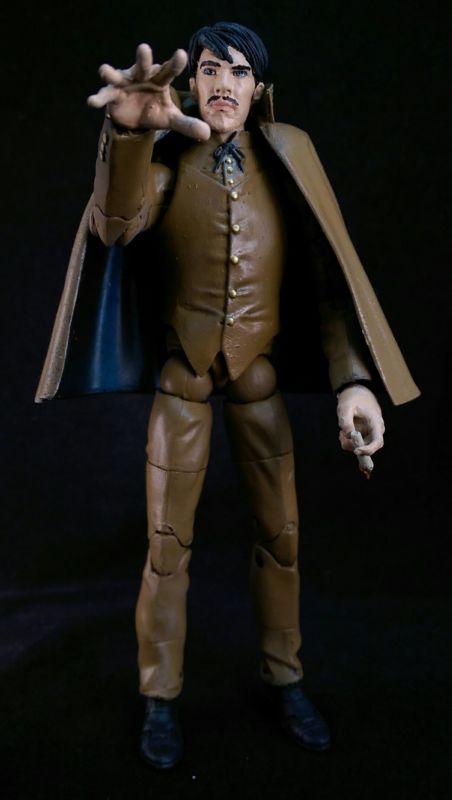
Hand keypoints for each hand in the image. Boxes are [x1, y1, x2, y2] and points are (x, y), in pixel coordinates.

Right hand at [87, 43, 209, 140]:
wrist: (134, 118)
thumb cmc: (154, 111)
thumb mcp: (171, 119)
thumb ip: (187, 125)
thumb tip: (207, 134)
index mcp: (159, 80)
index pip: (169, 71)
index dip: (174, 63)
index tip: (180, 54)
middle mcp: (141, 77)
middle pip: (143, 66)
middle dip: (142, 59)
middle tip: (143, 49)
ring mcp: (125, 84)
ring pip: (118, 76)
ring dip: (111, 73)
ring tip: (104, 71)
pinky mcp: (113, 96)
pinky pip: (105, 96)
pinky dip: (98, 98)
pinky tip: (92, 101)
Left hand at [336, 385, 384, 456]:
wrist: (356, 392)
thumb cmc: (353, 398)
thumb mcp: (346, 407)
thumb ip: (346, 421)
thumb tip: (349, 436)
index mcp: (376, 423)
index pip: (377, 442)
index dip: (368, 450)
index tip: (356, 451)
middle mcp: (375, 430)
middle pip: (368, 446)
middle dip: (354, 445)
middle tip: (341, 436)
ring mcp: (370, 433)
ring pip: (361, 446)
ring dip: (349, 443)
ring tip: (341, 432)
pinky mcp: (364, 434)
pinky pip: (357, 443)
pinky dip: (348, 441)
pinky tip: (343, 433)